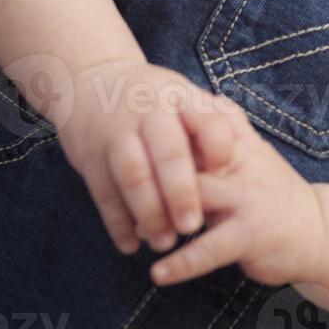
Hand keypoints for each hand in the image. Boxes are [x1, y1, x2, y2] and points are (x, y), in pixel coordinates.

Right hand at [54, 58, 241, 255]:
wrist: (89, 82)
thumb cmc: (153, 98)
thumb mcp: (183, 97)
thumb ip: (210, 124)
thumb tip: (239, 161)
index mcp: (180, 97)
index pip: (207, 122)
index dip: (218, 150)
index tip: (226, 175)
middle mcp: (148, 113)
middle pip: (168, 153)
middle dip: (182, 193)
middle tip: (193, 226)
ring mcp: (115, 134)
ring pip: (132, 177)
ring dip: (149, 214)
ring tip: (164, 242)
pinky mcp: (89, 158)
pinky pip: (103, 193)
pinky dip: (116, 223)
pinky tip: (130, 246)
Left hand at [148, 109, 326, 288]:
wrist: (320, 230)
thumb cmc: (274, 194)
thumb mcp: (254, 155)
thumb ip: (225, 134)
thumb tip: (189, 108)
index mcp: (240, 145)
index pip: (196, 126)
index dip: (163, 132)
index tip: (133, 140)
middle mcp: (244, 165)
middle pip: (189, 157)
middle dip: (152, 174)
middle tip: (124, 192)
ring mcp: (249, 199)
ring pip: (196, 197)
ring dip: (160, 216)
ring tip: (139, 233)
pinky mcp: (252, 235)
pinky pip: (209, 249)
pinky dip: (181, 263)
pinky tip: (158, 274)